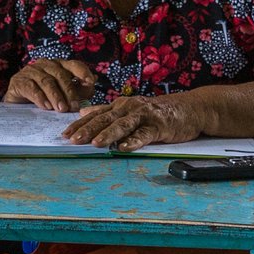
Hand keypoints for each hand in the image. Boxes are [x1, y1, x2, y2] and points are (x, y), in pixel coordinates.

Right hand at [1, 58, 98, 112]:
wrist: (18, 107)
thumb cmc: (45, 99)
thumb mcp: (65, 95)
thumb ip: (80, 89)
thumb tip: (93, 80)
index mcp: (59, 65)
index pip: (73, 64)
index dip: (82, 72)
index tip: (90, 82)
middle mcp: (45, 64)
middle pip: (60, 75)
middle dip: (69, 91)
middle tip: (74, 107)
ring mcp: (31, 71)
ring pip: (47, 81)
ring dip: (55, 96)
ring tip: (61, 109)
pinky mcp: (18, 81)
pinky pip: (31, 87)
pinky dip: (40, 97)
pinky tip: (45, 107)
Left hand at [65, 92, 203, 150]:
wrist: (189, 108)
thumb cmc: (156, 111)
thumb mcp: (129, 109)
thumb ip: (106, 111)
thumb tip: (82, 112)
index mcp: (120, 105)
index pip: (95, 115)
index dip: (79, 124)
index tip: (64, 134)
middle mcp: (130, 108)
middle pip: (105, 119)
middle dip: (88, 129)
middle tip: (73, 139)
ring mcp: (145, 116)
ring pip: (123, 125)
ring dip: (108, 134)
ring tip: (95, 143)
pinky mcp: (159, 126)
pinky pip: (145, 134)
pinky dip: (134, 141)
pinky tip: (124, 147)